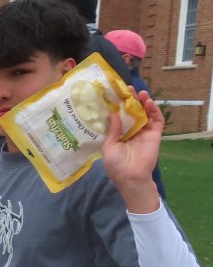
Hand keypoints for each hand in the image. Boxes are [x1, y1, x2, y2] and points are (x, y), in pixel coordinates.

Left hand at [103, 89, 162, 213]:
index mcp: (120, 134)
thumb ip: (112, 130)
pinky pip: (157, 120)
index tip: (116, 95)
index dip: (119, 106)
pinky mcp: (155, 134)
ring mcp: (144, 132)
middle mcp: (132, 131)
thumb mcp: (109, 146)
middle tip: (129, 89)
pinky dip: (154, 111)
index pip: (121, 117)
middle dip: (132, 101)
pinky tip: (149, 103)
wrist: (131, 177)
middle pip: (134, 112)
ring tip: (140, 93)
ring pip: (146, 114)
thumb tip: (112, 114)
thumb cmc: (116, 165)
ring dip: (144, 103)